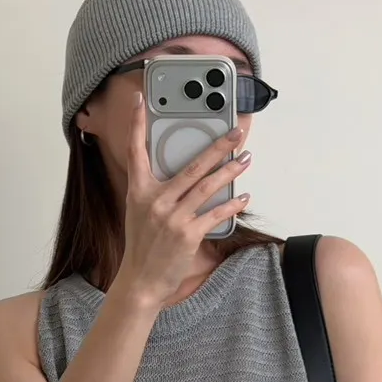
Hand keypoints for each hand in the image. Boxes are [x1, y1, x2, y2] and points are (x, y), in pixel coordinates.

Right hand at [113, 92, 252, 311]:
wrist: (140, 281)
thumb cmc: (142, 247)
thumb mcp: (140, 213)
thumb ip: (157, 192)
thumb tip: (184, 178)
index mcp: (139, 191)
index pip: (135, 151)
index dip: (136, 123)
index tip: (139, 100)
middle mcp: (155, 200)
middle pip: (192, 165)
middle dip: (217, 146)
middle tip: (235, 132)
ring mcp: (172, 217)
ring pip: (208, 186)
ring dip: (230, 170)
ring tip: (246, 158)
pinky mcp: (188, 233)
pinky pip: (215, 213)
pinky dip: (231, 204)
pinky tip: (243, 196)